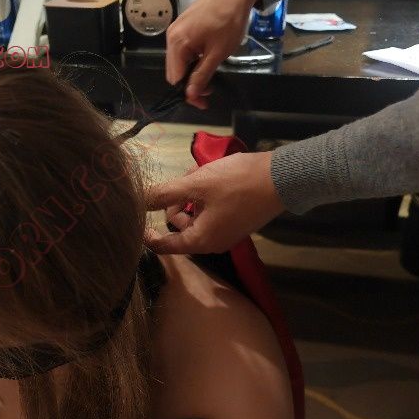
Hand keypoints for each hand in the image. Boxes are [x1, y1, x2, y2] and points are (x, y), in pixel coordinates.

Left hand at [145, 151, 284, 253]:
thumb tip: (138, 201)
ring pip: (195, 216)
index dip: (148, 234)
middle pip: (180, 228)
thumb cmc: (236, 183)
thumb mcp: (196, 185)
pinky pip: (210, 212)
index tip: (137, 218)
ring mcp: (226, 233)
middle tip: (181, 182)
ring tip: (197, 173)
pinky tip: (209, 175)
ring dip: (190, 196)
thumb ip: (164, 193)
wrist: (281, 178)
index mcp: (201, 241)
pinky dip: (204, 197)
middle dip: (175, 204)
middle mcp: (213, 243)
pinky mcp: (236, 221)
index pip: (165, 245)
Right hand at [166, 0, 256, 108]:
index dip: (188, 94)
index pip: (175, 79)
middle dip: (189, 85)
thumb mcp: (217, 53)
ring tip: (209, 75)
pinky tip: (204, 60)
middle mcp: (171, 38)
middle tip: (209, 90)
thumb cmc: (228, 20)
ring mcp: (175, 31)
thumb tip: (191, 95)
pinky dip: (191, 61)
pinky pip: (182, 51)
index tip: (203, 103)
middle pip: (174, 72)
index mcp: (177, 44)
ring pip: (178, 62)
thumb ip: (202, 75)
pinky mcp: (182, 27)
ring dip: (191, 73)